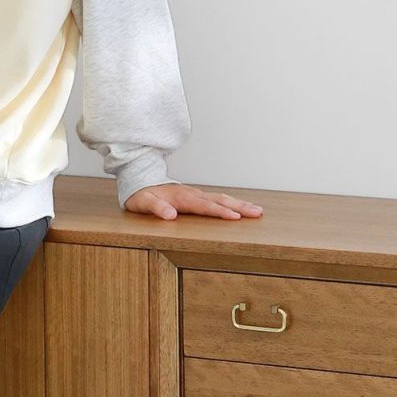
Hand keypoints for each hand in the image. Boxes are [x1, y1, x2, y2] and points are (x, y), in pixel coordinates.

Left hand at [124, 183, 263, 221]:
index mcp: (181, 197)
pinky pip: (217, 198)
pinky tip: (241, 207)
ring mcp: (195, 193)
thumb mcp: (142, 202)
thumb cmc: (140, 194)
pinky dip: (231, 202)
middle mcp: (192, 194)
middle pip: (219, 201)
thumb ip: (156, 208)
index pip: (204, 206)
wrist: (139, 179)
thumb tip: (170, 214)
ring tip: (256, 210)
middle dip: (239, 207)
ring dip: (239, 204)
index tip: (235, 218)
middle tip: (257, 213)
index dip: (219, 212)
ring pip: (221, 198)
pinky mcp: (196, 195)